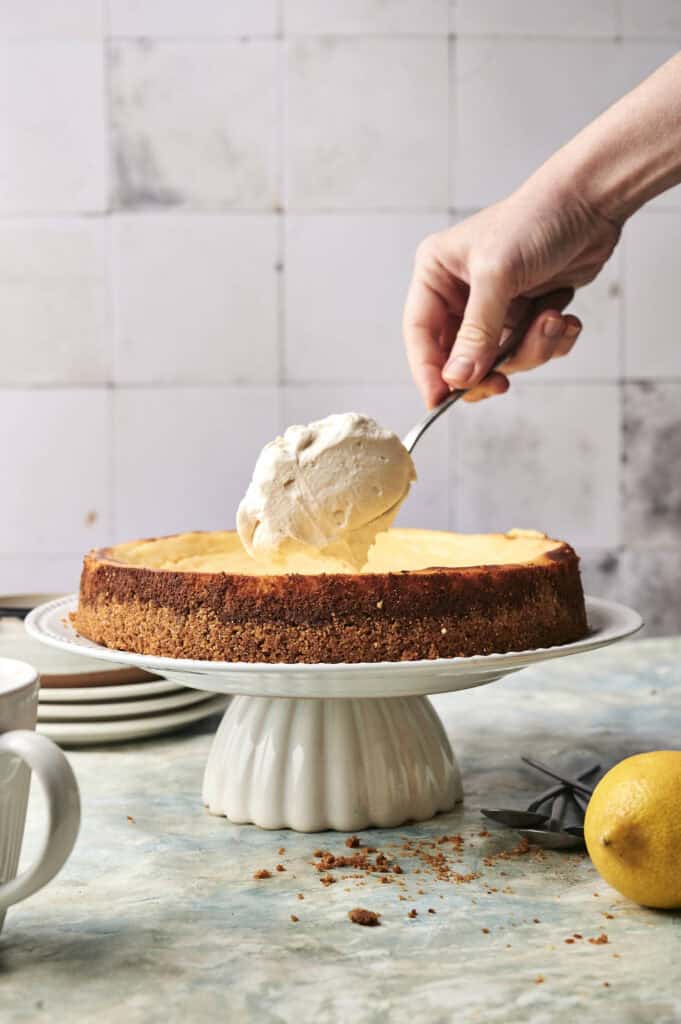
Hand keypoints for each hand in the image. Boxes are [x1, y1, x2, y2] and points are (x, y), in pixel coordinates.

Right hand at [403, 179, 620, 406]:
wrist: (593, 201)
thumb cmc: (537, 218)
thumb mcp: (498, 275)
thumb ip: (477, 331)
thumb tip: (458, 378)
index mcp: (437, 274)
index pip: (420, 334)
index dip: (428, 371)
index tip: (440, 401)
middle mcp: (461, 292)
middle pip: (459, 356)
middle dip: (489, 367)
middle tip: (503, 382)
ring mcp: (495, 305)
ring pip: (500, 358)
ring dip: (531, 349)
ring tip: (552, 320)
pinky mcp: (527, 311)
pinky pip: (530, 349)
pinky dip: (551, 341)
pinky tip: (564, 317)